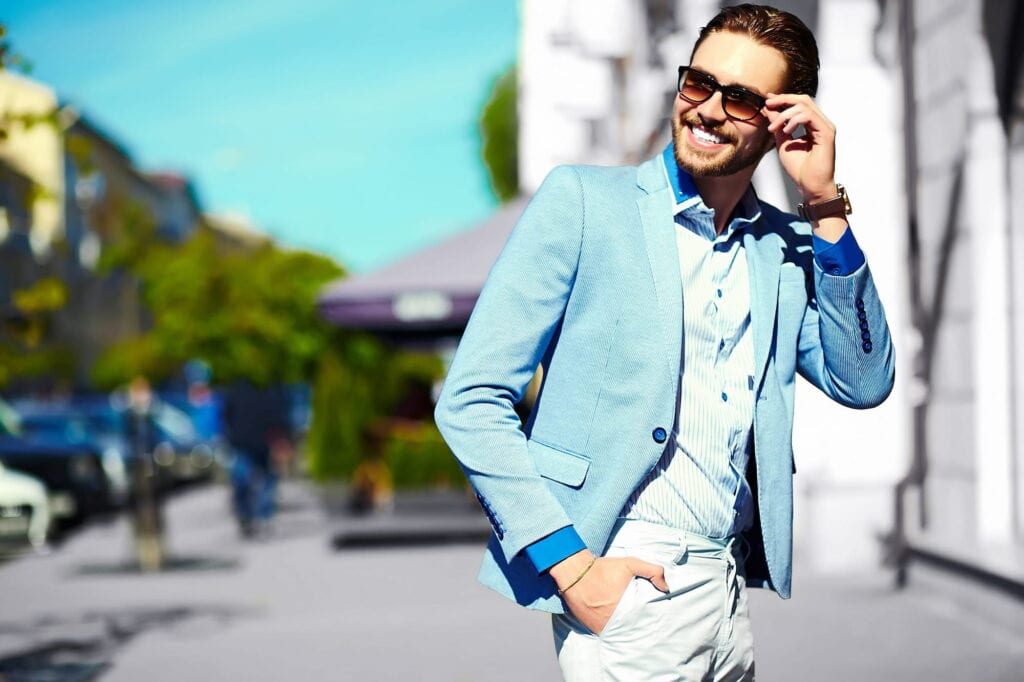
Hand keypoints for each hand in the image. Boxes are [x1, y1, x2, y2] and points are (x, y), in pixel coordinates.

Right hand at [550, 550, 668, 634]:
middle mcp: (614, 621)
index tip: (654, 618)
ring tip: (630, 622)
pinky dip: (612, 629)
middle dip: (639, 625)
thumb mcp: (630, 564)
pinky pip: (607, 632)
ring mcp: (603, 626)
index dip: (650, 619)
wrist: (575, 574)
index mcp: (627, 608)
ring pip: (620, 632)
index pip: (645, 620)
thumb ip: (652, 571)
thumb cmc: (603, 569)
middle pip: (633, 628)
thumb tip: (666, 587)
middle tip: (643, 621)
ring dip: (625, 629)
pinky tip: (616, 622)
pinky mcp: (593, 628)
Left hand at [762, 93, 837, 203]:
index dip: (783, 99)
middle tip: (768, 104)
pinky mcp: (827, 134)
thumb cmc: (800, 169)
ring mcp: (825, 127)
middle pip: (804, 99)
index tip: (767, 100)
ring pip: (805, 106)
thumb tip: (770, 109)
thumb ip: (778, 125)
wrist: (810, 186)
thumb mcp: (783, 142)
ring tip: (774, 128)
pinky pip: (809, 116)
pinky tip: (786, 131)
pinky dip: (794, 120)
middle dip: (783, 99)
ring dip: (785, 114)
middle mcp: (821, 123)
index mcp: (812, 125)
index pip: (800, 104)